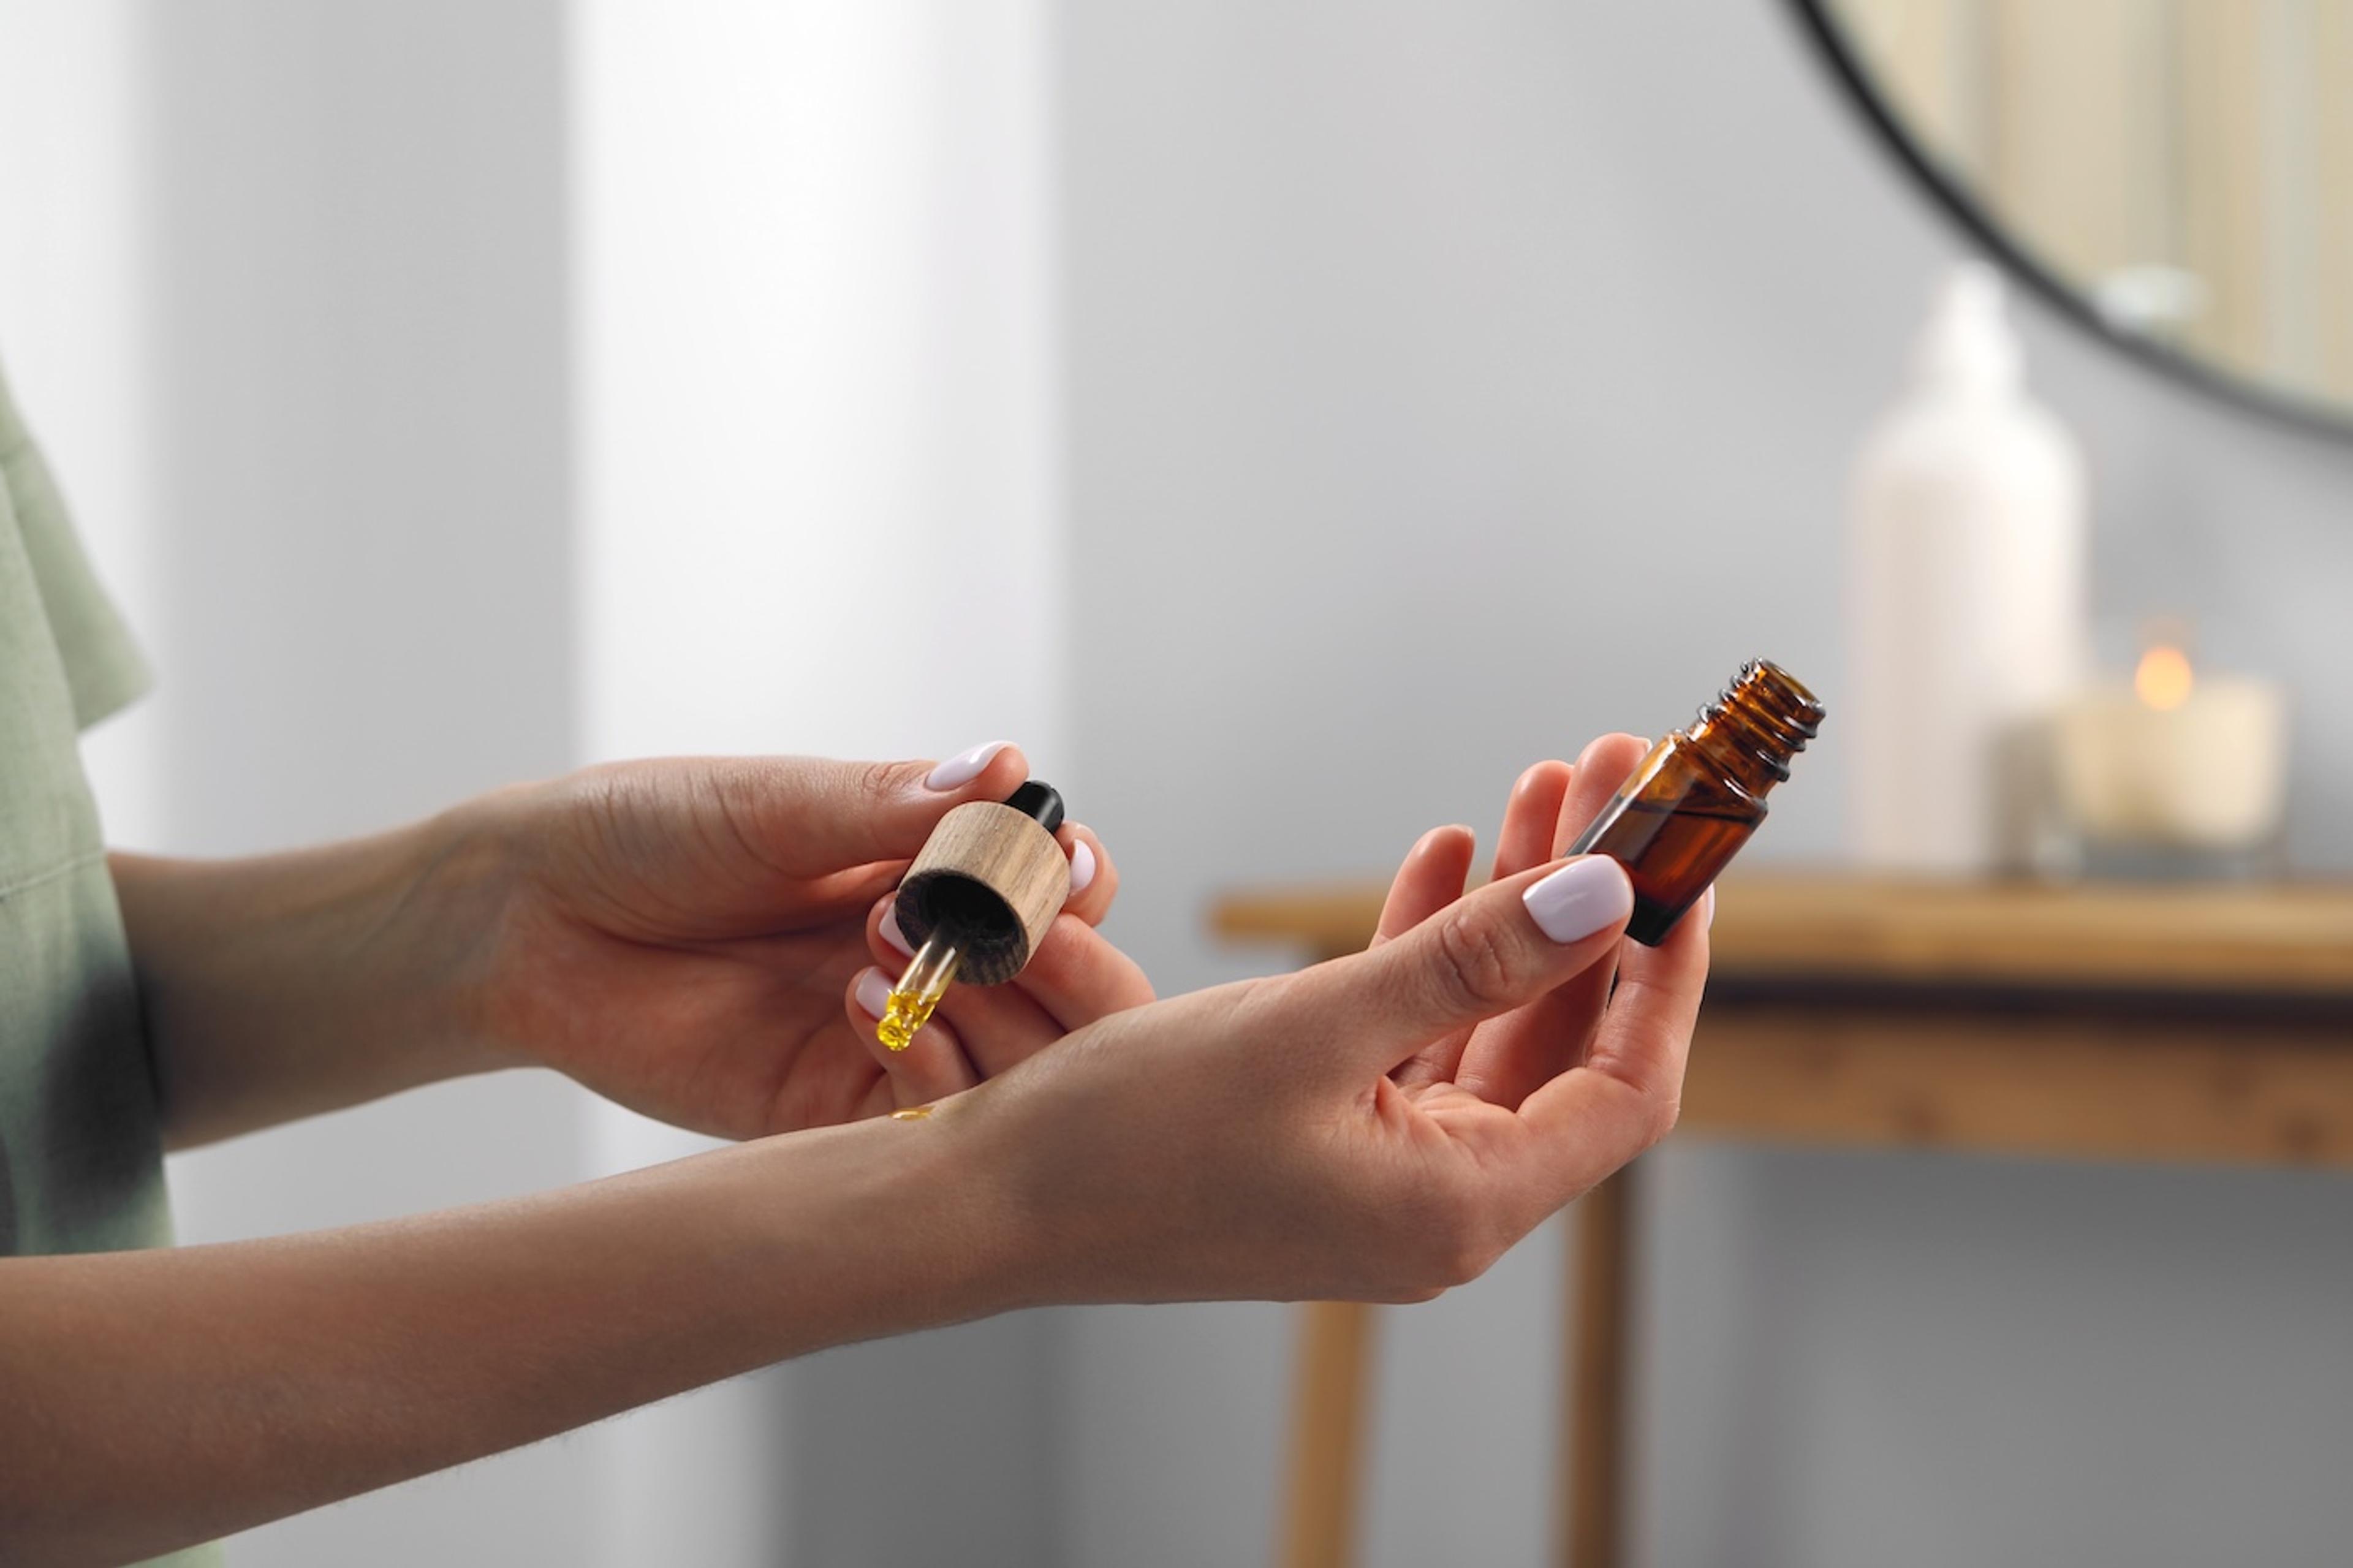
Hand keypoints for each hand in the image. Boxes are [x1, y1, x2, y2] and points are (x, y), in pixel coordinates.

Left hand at [467, 744, 1151, 1137]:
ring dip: (991, 1009)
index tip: (1057, 862)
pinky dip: (929, 1073)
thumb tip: (1009, 768)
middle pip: (1069, 991)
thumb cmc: (647, 834)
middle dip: (1064, 961)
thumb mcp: (775, 805)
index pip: (1060, 887)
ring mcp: (888, 1040)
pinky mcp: (829, 1116)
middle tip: (1000, 926)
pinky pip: (927, 1124)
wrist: (527, 916)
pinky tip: (863, 1009)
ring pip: (1018, 1068)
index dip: (1075, 879)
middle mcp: (929, 960)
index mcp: (929, 871)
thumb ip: (889, 805)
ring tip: (891, 946)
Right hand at [950, 735, 1706, 1304]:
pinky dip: (1429, 949)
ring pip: (1485, 1023)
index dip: (1669, 974)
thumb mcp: (1312, 1029)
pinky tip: (1441, 858)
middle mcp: (1438, 1201)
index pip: (1627, 1088)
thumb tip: (1605, 899)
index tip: (1684, 866)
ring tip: (1534, 793)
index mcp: (1460, 1204)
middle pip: (1560, 1040)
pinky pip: (1410, 1035)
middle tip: (1605, 783)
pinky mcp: (1326, 1138)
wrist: (989, 1203)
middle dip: (1587, 908)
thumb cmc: (1130, 1139)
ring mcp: (1382, 1172)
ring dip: (1511, 912)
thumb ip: (1468, 961)